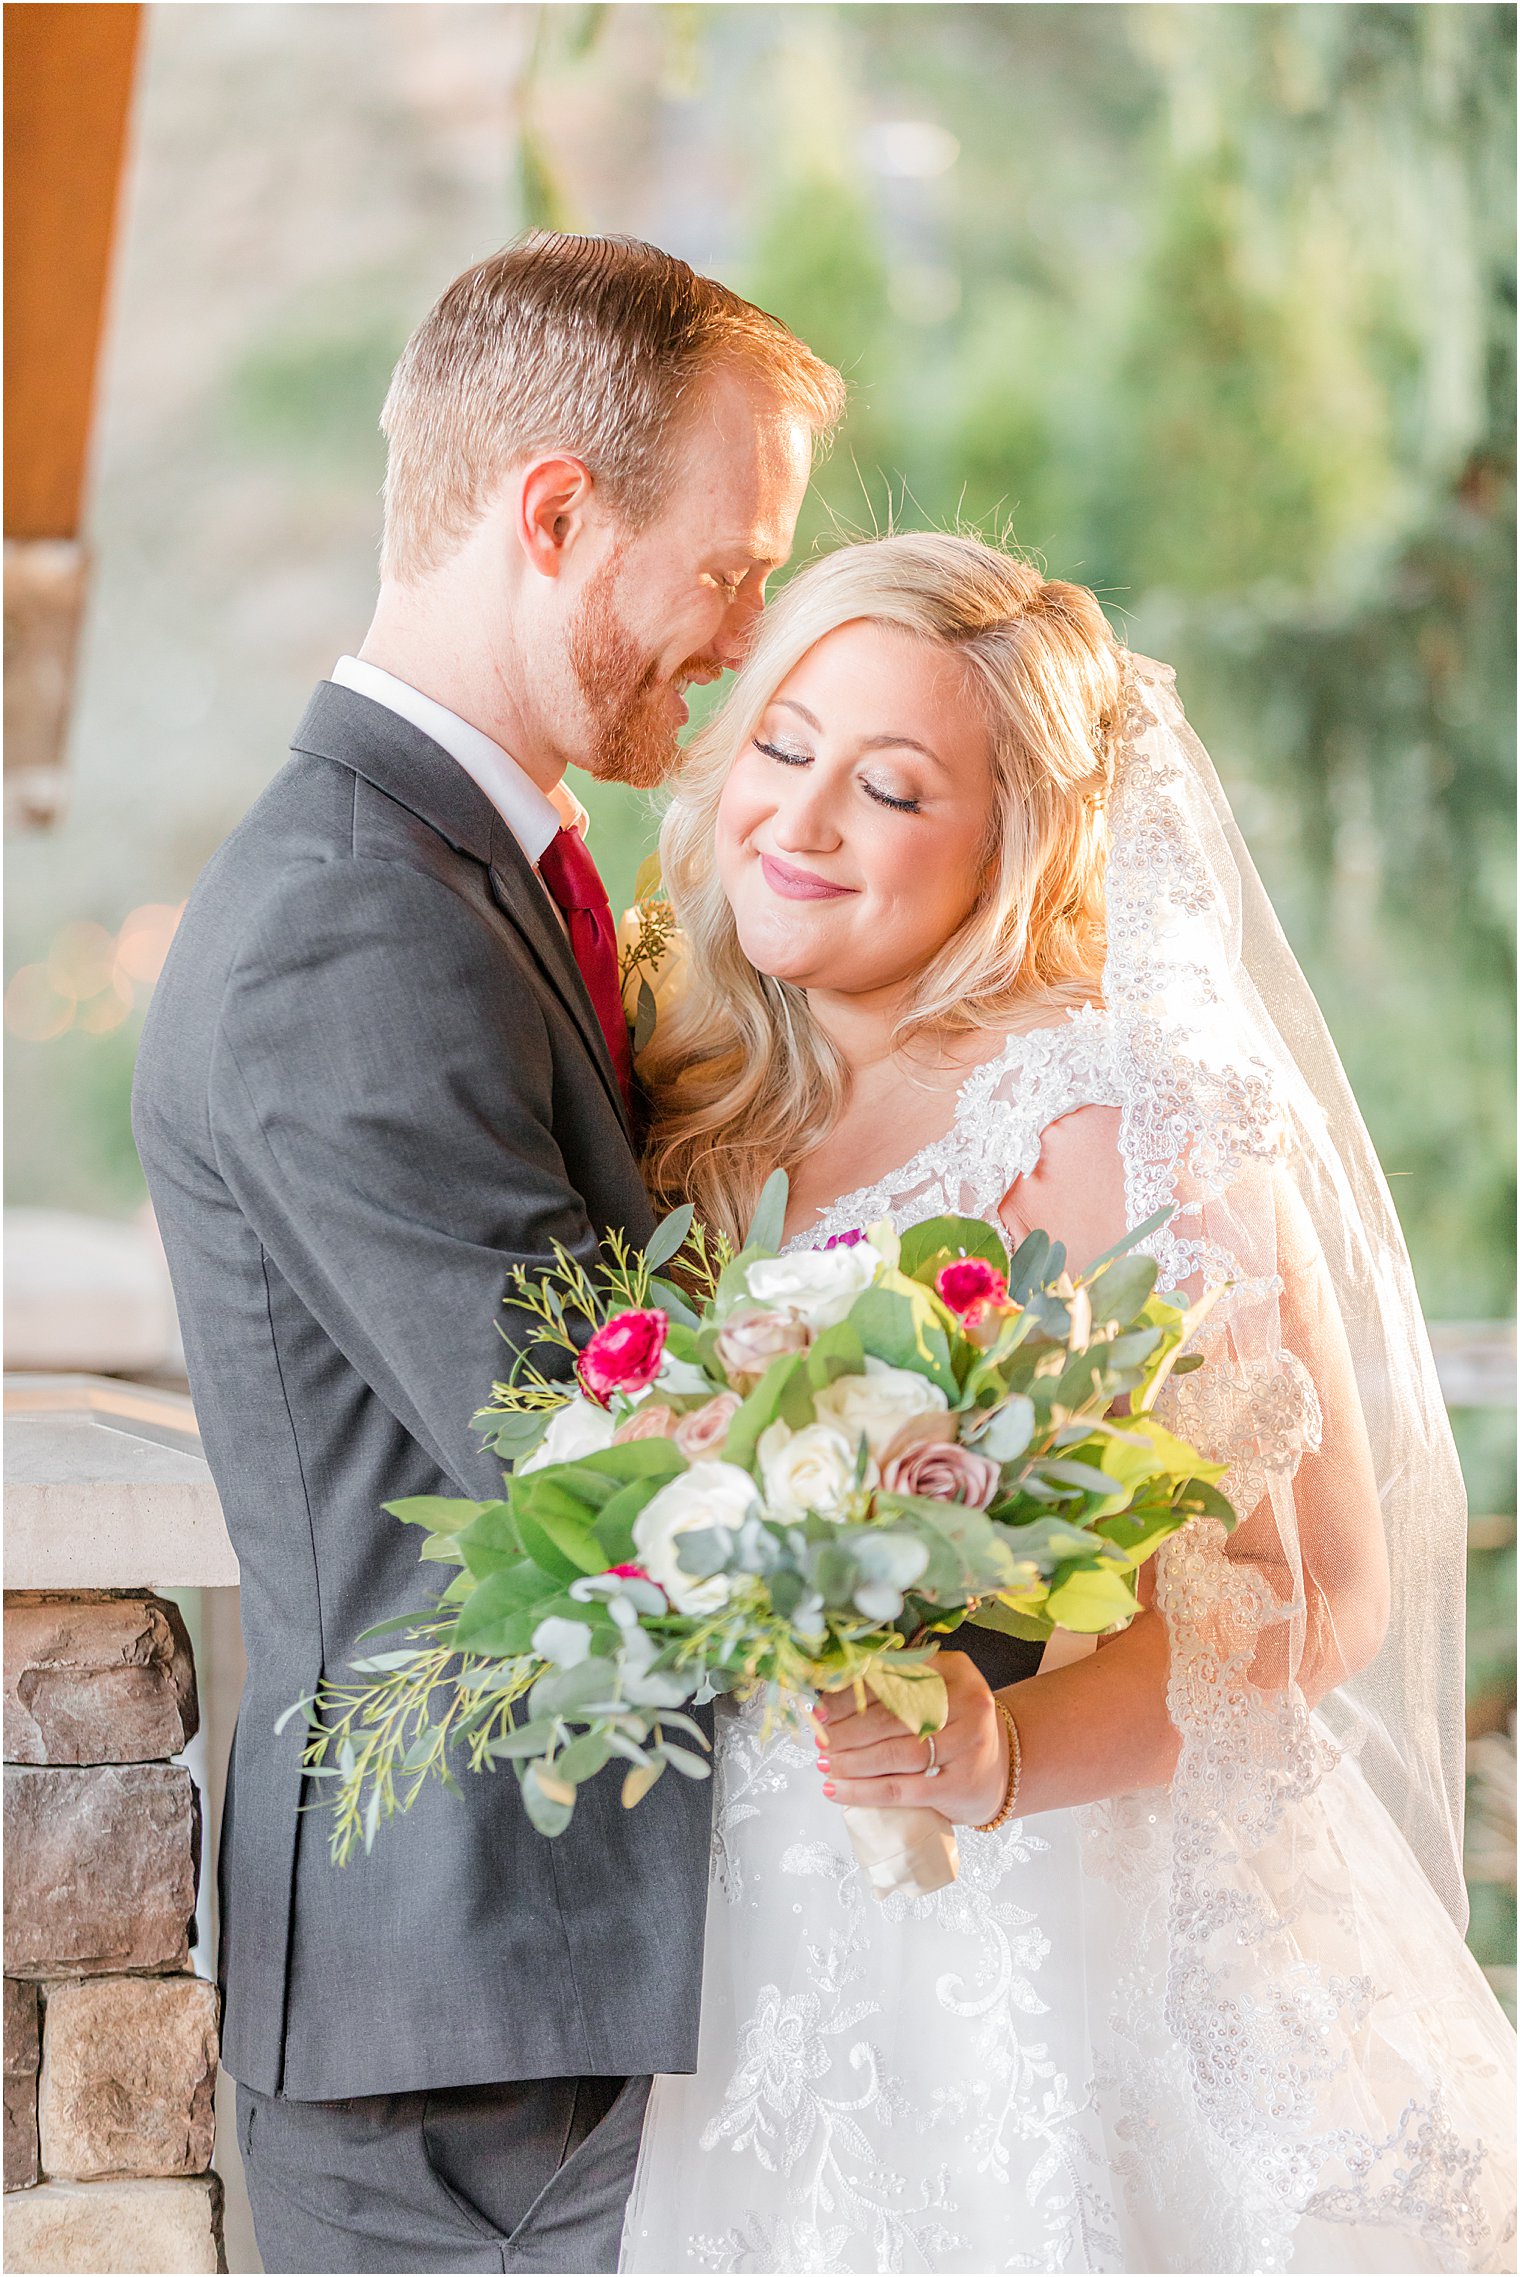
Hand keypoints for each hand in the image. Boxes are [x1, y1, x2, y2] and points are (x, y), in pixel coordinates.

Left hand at [813, 1652, 1007, 1826]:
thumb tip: (828, 1697)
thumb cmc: (953, 1728)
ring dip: (850, 1761)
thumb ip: (895, 1687)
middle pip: (891, 1717)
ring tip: (825, 1764)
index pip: (891, 1680)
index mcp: (954, 1670)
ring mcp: (968, 1744)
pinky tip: (838, 1790)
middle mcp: (968, 1702)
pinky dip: (864, 1791)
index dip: (850, 1695)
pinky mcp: (961, 1784)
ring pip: (894, 1753)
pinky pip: (901, 1788)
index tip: (821, 1709)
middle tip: (819, 1740)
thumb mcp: (935, 1695)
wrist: (1001, 1769)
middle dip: (847, 1731)